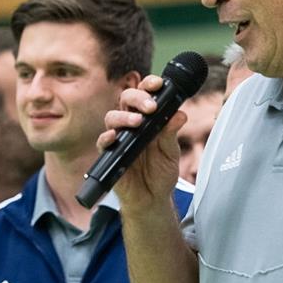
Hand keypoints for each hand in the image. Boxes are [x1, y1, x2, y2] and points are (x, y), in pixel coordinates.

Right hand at [99, 75, 187, 210]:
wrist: (152, 199)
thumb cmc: (160, 173)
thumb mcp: (171, 152)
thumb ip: (172, 133)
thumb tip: (180, 114)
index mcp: (148, 119)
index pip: (145, 94)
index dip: (149, 85)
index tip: (159, 84)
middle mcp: (131, 125)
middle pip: (126, 100)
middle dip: (138, 97)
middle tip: (151, 106)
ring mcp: (119, 139)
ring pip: (112, 117)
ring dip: (124, 116)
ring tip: (138, 122)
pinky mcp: (110, 155)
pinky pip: (103, 142)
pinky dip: (106, 137)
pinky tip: (114, 137)